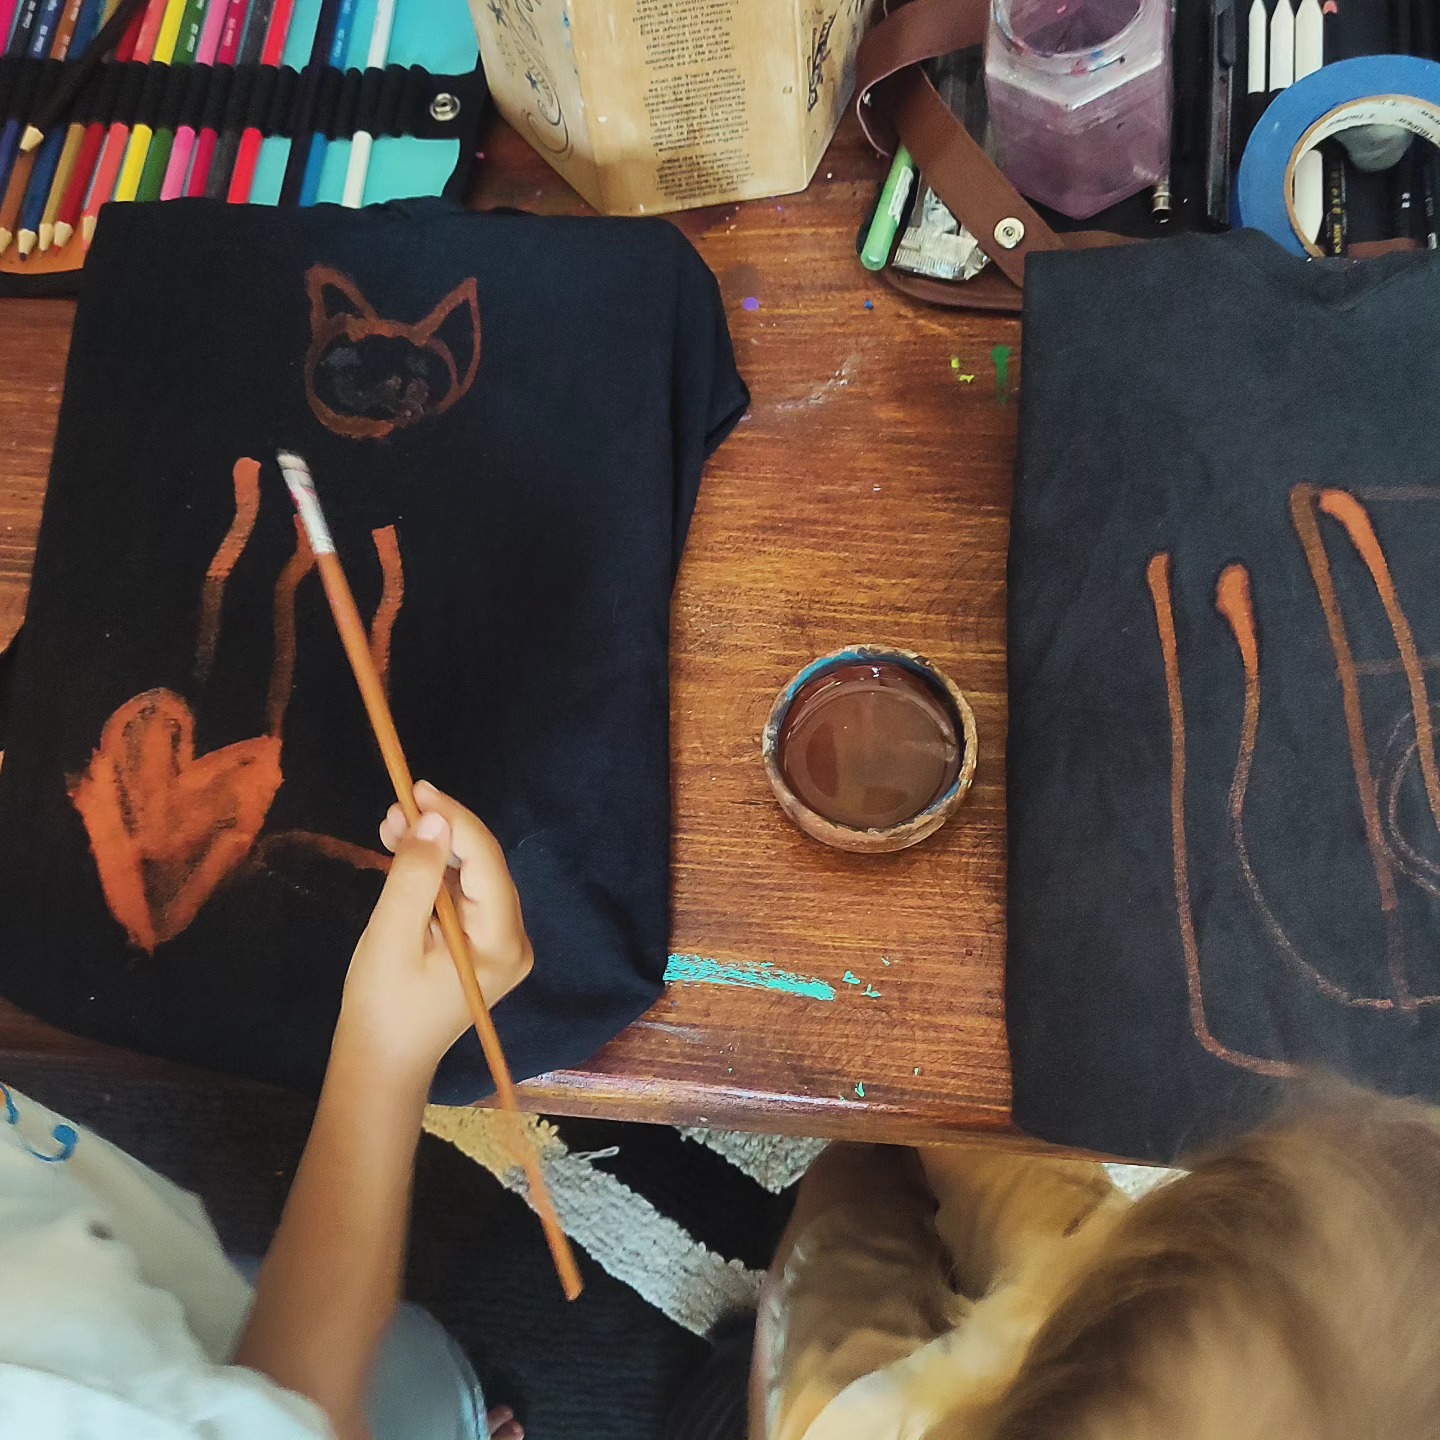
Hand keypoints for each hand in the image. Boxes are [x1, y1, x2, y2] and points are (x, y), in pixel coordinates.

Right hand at [335, 781, 533, 1082]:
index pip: (486, 862)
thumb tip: (434, 820)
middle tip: (394, 806)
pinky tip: (402, 851)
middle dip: (441, 831)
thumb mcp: (390, 937)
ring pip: (471, 876)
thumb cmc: (383, 1007)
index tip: (416, 788)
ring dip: (435, 848)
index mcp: (503, 944)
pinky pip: (463, 895)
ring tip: (390, 824)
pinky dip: (435, 872)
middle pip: (483, 865)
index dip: (454, 820)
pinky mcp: (481, 944)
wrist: (382, 1062)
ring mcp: (500, 943)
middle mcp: (514, 940)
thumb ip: (413, 877)